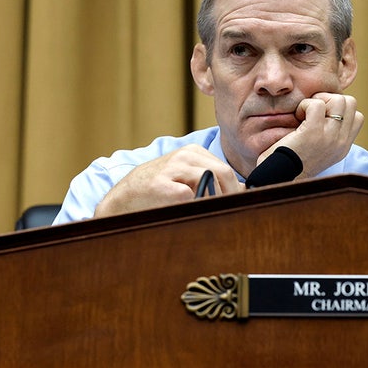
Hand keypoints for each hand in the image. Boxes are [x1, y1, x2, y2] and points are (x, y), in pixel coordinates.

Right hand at [94, 145, 243, 216]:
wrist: (125, 197)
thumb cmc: (158, 189)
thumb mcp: (186, 177)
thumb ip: (212, 179)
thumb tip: (243, 189)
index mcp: (194, 152)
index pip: (227, 170)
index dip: (234, 191)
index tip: (235, 206)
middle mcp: (185, 155)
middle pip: (223, 174)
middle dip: (229, 196)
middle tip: (227, 214)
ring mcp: (172, 168)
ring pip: (210, 182)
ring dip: (213, 202)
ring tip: (208, 215)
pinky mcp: (161, 185)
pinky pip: (189, 196)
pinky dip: (193, 207)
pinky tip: (187, 214)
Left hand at [257, 92, 363, 178]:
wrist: (280, 179)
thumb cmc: (292, 163)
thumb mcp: (320, 152)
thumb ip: (329, 135)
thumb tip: (328, 111)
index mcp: (343, 147)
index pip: (358, 116)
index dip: (340, 109)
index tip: (322, 116)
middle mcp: (341, 142)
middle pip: (351, 103)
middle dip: (331, 100)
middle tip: (313, 111)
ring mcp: (330, 137)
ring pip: (338, 100)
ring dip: (319, 101)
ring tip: (306, 114)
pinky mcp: (314, 132)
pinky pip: (316, 104)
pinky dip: (304, 105)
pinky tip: (297, 117)